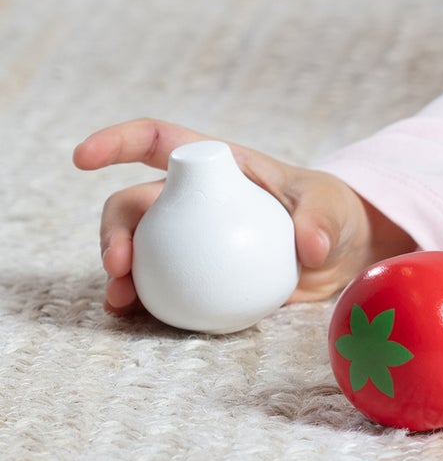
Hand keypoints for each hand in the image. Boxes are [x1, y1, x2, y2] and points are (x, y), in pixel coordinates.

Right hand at [74, 118, 416, 318]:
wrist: (342, 259)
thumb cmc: (335, 215)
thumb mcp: (335, 207)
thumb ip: (322, 220)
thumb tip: (310, 249)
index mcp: (218, 167)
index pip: (159, 142)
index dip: (118, 141)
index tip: (83, 158)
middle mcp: (193, 202)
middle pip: (134, 204)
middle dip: (114, 229)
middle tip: (119, 263)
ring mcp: (189, 242)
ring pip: (137, 250)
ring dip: (119, 272)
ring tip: (120, 299)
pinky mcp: (195, 279)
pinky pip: (158, 289)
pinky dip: (141, 303)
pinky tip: (135, 319)